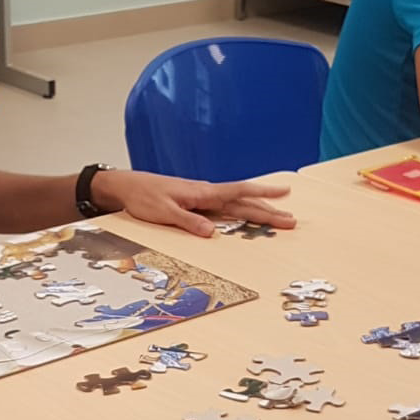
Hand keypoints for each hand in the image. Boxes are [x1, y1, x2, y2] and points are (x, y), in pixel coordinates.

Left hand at [91, 169, 294, 237]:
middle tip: (292, 220)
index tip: (285, 194)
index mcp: (203, 193)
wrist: (128, 187)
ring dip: (259, 209)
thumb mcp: (164, 213)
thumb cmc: (144, 197)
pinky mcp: (197, 202)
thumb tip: (212, 233)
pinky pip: (226, 206)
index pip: (239, 192)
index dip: (264, 194)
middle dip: (269, 209)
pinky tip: (249, 211)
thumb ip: (189, 222)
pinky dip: (242, 209)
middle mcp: (207, 193)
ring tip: (279, 215)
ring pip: (238, 203)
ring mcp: (203, 197)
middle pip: (245, 201)